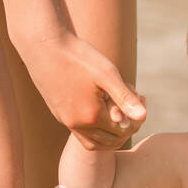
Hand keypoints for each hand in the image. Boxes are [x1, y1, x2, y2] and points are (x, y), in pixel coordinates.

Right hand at [20, 31, 147, 149]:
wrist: (43, 45)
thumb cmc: (77, 55)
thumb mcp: (107, 74)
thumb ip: (126, 97)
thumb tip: (144, 116)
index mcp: (91, 117)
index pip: (123, 130)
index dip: (137, 116)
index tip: (142, 95)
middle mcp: (77, 124)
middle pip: (110, 141)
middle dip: (126, 127)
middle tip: (134, 105)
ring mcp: (65, 121)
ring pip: (94, 142)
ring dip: (110, 134)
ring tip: (120, 113)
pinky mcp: (58, 114)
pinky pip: (80, 133)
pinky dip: (95, 129)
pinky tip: (101, 108)